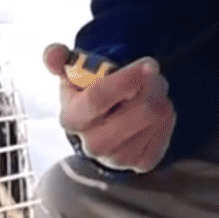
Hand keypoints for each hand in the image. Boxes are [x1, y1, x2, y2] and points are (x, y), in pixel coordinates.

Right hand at [42, 43, 175, 172]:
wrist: (99, 128)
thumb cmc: (87, 95)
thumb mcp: (73, 76)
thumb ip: (61, 60)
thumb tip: (52, 53)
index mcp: (72, 119)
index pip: (99, 98)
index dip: (126, 79)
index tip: (146, 64)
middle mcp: (93, 144)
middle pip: (139, 112)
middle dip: (152, 87)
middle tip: (154, 73)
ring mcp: (118, 158)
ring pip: (155, 120)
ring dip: (160, 98)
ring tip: (151, 89)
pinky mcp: (141, 164)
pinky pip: (164, 133)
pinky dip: (165, 117)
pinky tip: (154, 111)